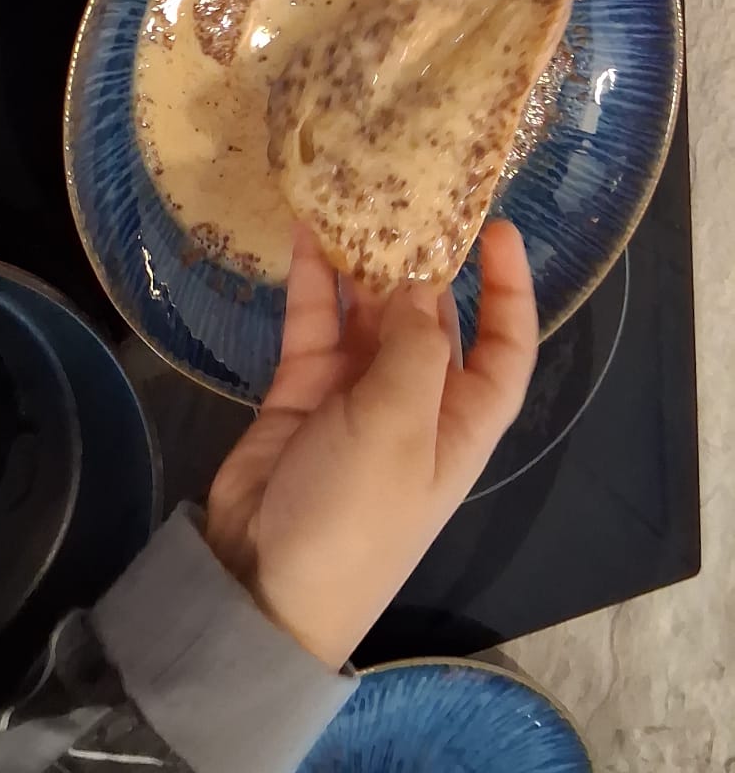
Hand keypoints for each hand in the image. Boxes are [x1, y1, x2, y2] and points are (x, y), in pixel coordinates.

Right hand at [206, 219, 537, 671]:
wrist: (262, 583)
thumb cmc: (355, 515)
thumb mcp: (399, 430)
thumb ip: (414, 347)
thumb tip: (419, 279)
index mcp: (461, 422)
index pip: (506, 346)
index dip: (510, 289)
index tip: (500, 229)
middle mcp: (416, 402)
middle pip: (434, 317)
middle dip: (425, 259)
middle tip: (407, 190)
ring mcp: (357, 395)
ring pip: (371, 311)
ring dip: (365, 261)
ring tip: (354, 195)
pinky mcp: (303, 390)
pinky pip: (316, 322)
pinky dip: (313, 280)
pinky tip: (306, 231)